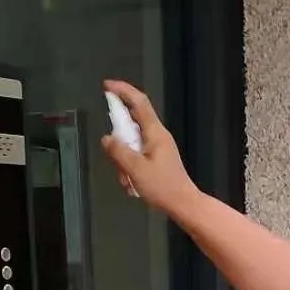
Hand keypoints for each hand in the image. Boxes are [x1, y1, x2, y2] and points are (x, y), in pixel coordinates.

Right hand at [100, 80, 201, 214]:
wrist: (183, 204)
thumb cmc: (162, 186)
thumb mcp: (135, 169)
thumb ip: (119, 151)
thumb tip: (107, 138)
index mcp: (155, 132)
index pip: (138, 102)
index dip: (123, 90)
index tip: (107, 86)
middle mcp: (158, 135)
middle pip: (131, 124)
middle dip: (118, 140)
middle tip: (116, 158)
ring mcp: (158, 147)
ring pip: (132, 143)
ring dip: (123, 160)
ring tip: (127, 179)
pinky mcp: (157, 158)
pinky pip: (137, 155)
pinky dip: (130, 167)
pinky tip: (132, 184)